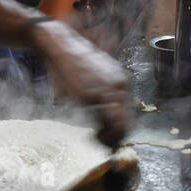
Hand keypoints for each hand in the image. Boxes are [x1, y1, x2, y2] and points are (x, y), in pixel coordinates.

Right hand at [28, 19, 132, 148]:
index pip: (130, 114)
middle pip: (128, 123)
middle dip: (117, 139)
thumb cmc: (75, 61)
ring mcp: (107, 91)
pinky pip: (104, 123)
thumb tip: (109, 116)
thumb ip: (106, 92)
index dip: (122, 130)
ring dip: (110, 140)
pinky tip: (92, 135)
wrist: (61, 45)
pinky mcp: (92, 95)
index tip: (111, 138)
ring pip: (119, 127)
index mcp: (123, 81)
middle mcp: (120, 86)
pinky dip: (101, 135)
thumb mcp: (97, 74)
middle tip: (106, 146)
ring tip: (97, 140)